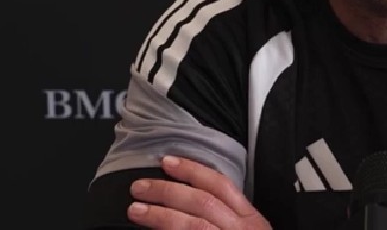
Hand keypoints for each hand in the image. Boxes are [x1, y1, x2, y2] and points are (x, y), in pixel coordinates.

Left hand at [128, 155, 271, 229]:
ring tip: (135, 210)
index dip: (192, 171)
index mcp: (251, 220)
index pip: (221, 186)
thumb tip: (186, 199)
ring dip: (161, 215)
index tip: (167, 162)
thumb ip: (226, 217)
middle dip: (168, 191)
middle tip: (139, 187)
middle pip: (202, 203)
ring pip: (193, 226)